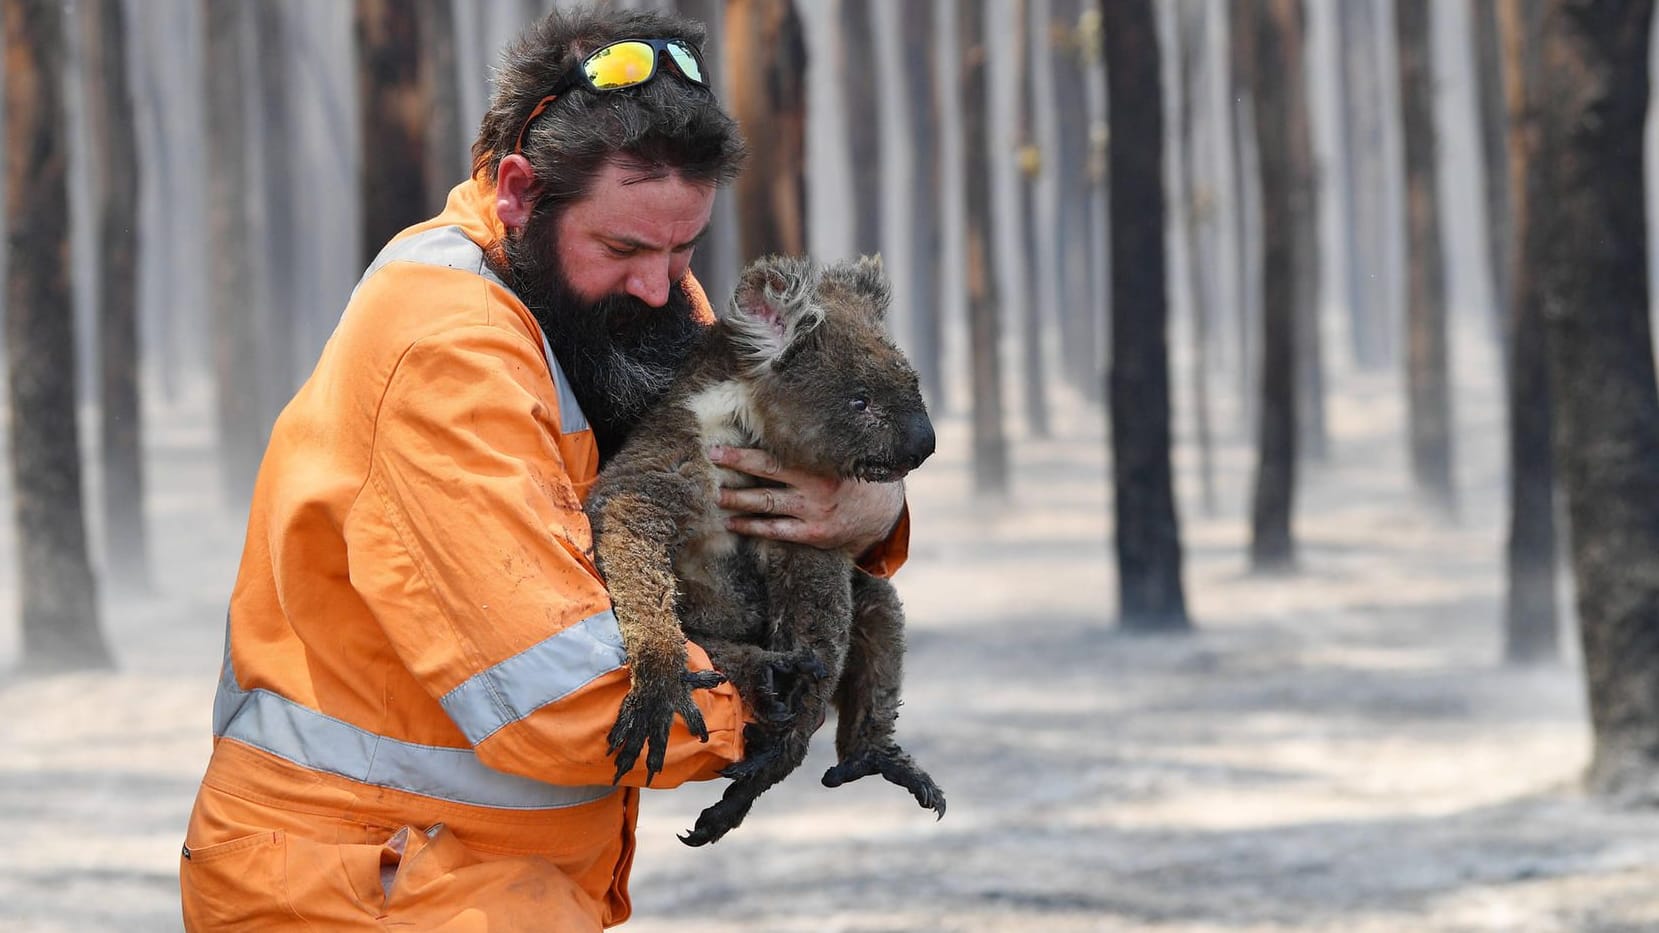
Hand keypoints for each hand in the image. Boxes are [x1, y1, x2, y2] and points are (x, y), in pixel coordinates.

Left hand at [707, 445, 904, 556]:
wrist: (881, 514)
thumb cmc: (852, 476)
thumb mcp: (841, 455)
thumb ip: (815, 444)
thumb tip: (779, 417)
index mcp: (822, 462)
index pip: (776, 454)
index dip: (745, 452)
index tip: (719, 447)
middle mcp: (816, 486)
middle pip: (767, 475)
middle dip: (736, 466)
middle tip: (711, 459)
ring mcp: (814, 512)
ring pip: (768, 504)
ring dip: (738, 500)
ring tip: (716, 495)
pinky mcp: (813, 534)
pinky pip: (777, 531)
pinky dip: (752, 526)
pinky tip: (733, 522)